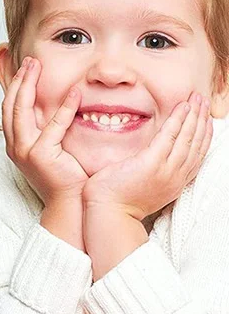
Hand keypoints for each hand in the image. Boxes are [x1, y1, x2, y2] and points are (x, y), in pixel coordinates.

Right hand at [2, 55, 87, 205]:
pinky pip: (52, 126)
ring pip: (21, 110)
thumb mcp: (54, 147)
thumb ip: (52, 127)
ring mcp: (24, 150)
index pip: (9, 107)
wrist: (70, 204)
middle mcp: (15, 145)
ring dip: (29, 85)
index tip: (19, 65)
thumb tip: (58, 105)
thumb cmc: (67, 177)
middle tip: (29, 60)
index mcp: (16, 143)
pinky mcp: (40, 155)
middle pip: (10, 104)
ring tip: (37, 66)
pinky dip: (63, 108)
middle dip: (18, 79)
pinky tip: (74, 93)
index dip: (12, 85)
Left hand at [82, 91, 212, 220]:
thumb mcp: (143, 188)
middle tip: (204, 102)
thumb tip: (146, 162)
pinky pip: (170, 136)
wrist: (107, 214)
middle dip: (202, 122)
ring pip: (188, 138)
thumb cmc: (117, 203)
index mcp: (174, 183)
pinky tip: (183, 107)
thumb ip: (150, 174)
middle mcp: (175, 177)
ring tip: (197, 99)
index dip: (202, 137)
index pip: (195, 156)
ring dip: (194, 116)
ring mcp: (166, 170)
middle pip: (196, 145)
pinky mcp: (151, 163)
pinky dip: (179, 120)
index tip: (205, 121)